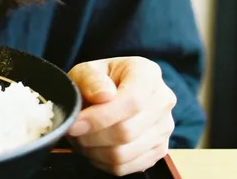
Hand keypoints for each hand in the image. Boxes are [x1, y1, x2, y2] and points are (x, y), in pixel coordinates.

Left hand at [67, 57, 176, 175]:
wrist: (108, 91)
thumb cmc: (97, 80)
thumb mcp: (87, 70)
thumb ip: (91, 79)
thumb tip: (104, 95)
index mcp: (148, 73)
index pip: (132, 101)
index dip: (101, 117)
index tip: (76, 123)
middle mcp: (163, 100)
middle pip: (128, 131)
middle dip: (93, 136)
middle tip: (73, 131)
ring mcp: (164, 127)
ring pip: (126, 152)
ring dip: (96, 151)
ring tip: (81, 138)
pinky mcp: (159, 150)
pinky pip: (129, 166)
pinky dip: (105, 162)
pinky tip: (94, 147)